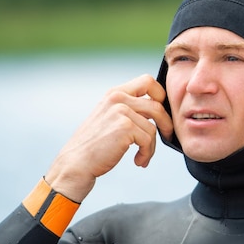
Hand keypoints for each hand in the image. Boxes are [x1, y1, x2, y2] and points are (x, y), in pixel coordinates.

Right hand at [44, 75, 173, 201]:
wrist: (76, 163)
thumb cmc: (95, 145)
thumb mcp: (110, 117)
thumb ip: (130, 108)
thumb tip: (159, 109)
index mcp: (115, 93)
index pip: (147, 81)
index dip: (160, 95)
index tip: (161, 113)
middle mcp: (117, 98)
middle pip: (157, 104)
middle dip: (166, 122)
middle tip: (166, 136)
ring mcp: (121, 111)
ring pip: (153, 127)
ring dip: (152, 146)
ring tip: (143, 156)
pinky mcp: (125, 127)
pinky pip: (148, 140)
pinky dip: (146, 153)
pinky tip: (138, 161)